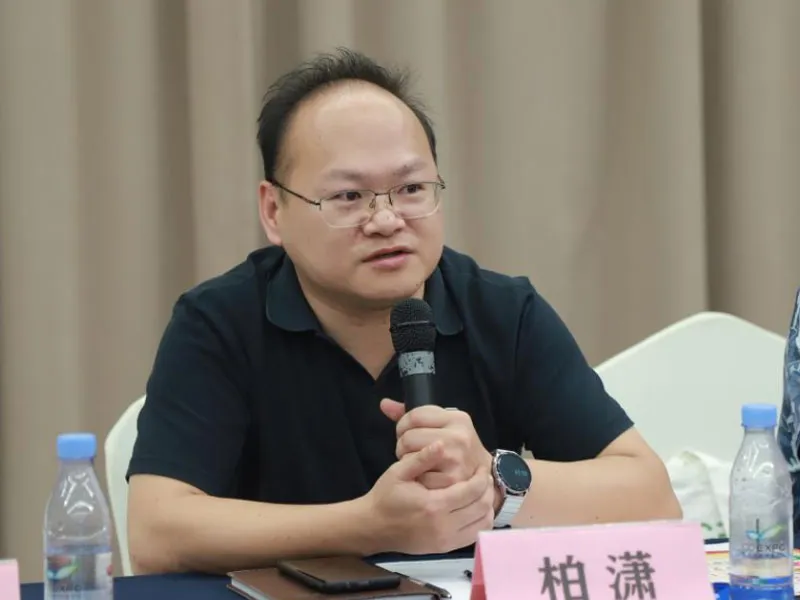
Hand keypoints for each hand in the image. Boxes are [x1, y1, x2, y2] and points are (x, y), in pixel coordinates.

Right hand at [365, 442, 494, 554]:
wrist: (373, 527)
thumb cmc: (385, 496)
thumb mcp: (399, 472)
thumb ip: (422, 458)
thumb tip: (441, 443)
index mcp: (433, 505)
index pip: (471, 490)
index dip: (481, 476)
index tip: (481, 465)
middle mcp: (443, 526)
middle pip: (481, 507)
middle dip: (487, 489)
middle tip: (484, 476)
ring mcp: (445, 540)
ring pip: (482, 523)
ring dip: (487, 505)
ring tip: (481, 491)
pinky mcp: (444, 549)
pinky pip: (474, 536)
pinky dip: (480, 521)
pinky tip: (474, 508)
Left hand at [380, 399, 492, 489]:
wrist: (482, 475)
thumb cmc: (457, 446)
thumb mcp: (443, 424)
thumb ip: (413, 414)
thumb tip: (384, 404)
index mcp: (458, 418)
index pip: (414, 416)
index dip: (402, 424)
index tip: (404, 431)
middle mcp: (459, 437)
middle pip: (409, 437)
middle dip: (403, 444)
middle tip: (409, 449)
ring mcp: (456, 460)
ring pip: (410, 457)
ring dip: (407, 460)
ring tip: (416, 461)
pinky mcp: (451, 481)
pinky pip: (417, 476)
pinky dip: (416, 476)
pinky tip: (422, 474)